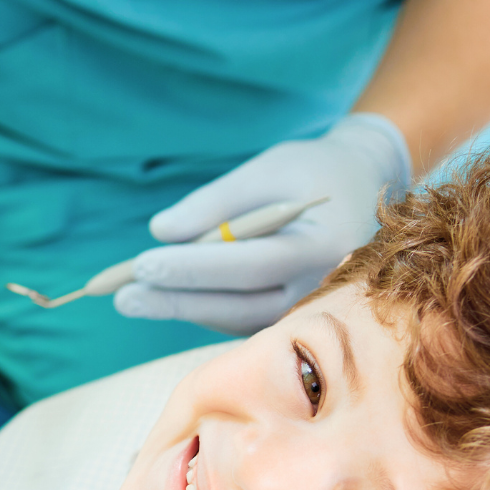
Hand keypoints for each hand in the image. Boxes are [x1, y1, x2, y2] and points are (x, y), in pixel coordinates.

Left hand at [114, 114, 411, 334]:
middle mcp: (321, 290)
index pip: (248, 264)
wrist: (367, 191)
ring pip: (234, 320)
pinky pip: (239, 321)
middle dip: (175, 301)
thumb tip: (161, 232)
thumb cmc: (315, 172)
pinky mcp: (290, 320)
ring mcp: (308, 312)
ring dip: (181, 309)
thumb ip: (217, 200)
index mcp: (323, 245)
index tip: (143, 264)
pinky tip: (164, 297)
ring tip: (131, 297)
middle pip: (236, 305)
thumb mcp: (271, 168)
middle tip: (122, 297)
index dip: (193, 268)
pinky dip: (201, 309)